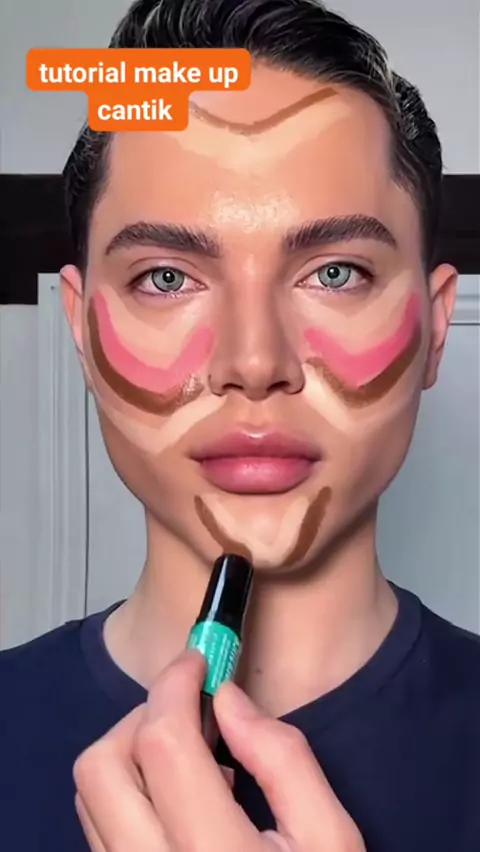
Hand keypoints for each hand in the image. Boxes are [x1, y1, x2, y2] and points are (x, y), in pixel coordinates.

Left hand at [74, 650, 364, 850]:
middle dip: (143, 716)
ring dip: (130, 753)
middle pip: (103, 766)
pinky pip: (97, 831)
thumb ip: (284, 759)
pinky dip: (125, 794)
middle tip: (190, 710)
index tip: (198, 662)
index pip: (162, 744)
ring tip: (190, 759)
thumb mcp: (331, 839)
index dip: (174, 685)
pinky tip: (176, 802)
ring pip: (90, 797)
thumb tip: (228, 698)